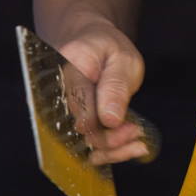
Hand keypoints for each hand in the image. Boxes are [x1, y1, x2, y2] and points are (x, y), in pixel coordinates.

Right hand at [54, 21, 152, 164]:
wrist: (92, 44)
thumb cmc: (109, 49)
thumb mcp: (123, 59)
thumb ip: (116, 87)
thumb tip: (109, 120)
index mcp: (70, 68)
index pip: (79, 104)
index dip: (100, 123)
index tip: (126, 127)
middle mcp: (58, 93)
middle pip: (79, 127)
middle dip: (110, 139)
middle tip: (136, 133)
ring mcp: (61, 110)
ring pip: (81, 142)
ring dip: (111, 149)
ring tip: (138, 144)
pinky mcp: (70, 122)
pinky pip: (86, 144)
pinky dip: (109, 151)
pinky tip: (131, 148)